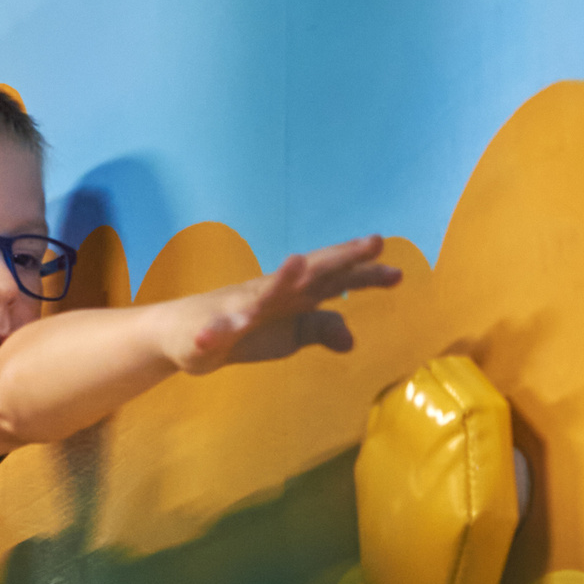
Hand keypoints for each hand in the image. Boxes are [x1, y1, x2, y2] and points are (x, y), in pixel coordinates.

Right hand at [168, 236, 399, 373]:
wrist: (185, 333)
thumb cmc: (246, 328)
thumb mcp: (290, 333)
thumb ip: (321, 329)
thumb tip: (352, 339)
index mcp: (293, 295)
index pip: (334, 280)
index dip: (363, 274)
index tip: (398, 273)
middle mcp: (270, 293)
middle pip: (309, 273)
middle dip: (338, 258)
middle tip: (372, 244)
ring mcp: (238, 308)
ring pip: (261, 293)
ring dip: (279, 278)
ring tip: (298, 263)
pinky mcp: (210, 329)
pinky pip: (213, 332)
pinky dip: (213, 333)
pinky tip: (213, 336)